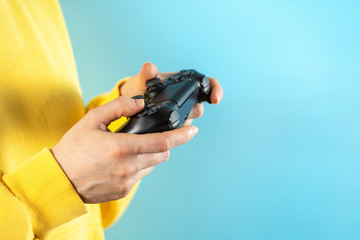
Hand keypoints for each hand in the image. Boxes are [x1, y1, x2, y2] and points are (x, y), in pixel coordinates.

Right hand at [51, 96, 197, 202]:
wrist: (58, 179)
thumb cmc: (73, 149)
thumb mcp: (92, 119)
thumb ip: (118, 107)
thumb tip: (140, 103)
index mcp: (123, 148)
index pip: (162, 142)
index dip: (181, 136)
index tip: (193, 130)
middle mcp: (129, 167)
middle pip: (162, 154)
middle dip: (165, 143)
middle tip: (154, 135)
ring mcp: (127, 181)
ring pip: (153, 165)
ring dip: (151, 155)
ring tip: (132, 147)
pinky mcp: (124, 191)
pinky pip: (141, 176)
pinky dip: (140, 166)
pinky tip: (123, 160)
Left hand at [120, 62, 223, 125]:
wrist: (130, 102)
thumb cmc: (140, 87)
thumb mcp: (142, 80)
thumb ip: (147, 75)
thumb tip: (150, 67)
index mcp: (184, 83)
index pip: (209, 84)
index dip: (216, 90)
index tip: (215, 99)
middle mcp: (186, 98)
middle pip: (199, 107)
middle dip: (190, 110)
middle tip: (177, 111)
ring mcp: (182, 112)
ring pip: (190, 120)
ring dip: (181, 122)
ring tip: (165, 119)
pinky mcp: (175, 125)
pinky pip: (180, 131)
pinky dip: (174, 132)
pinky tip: (163, 132)